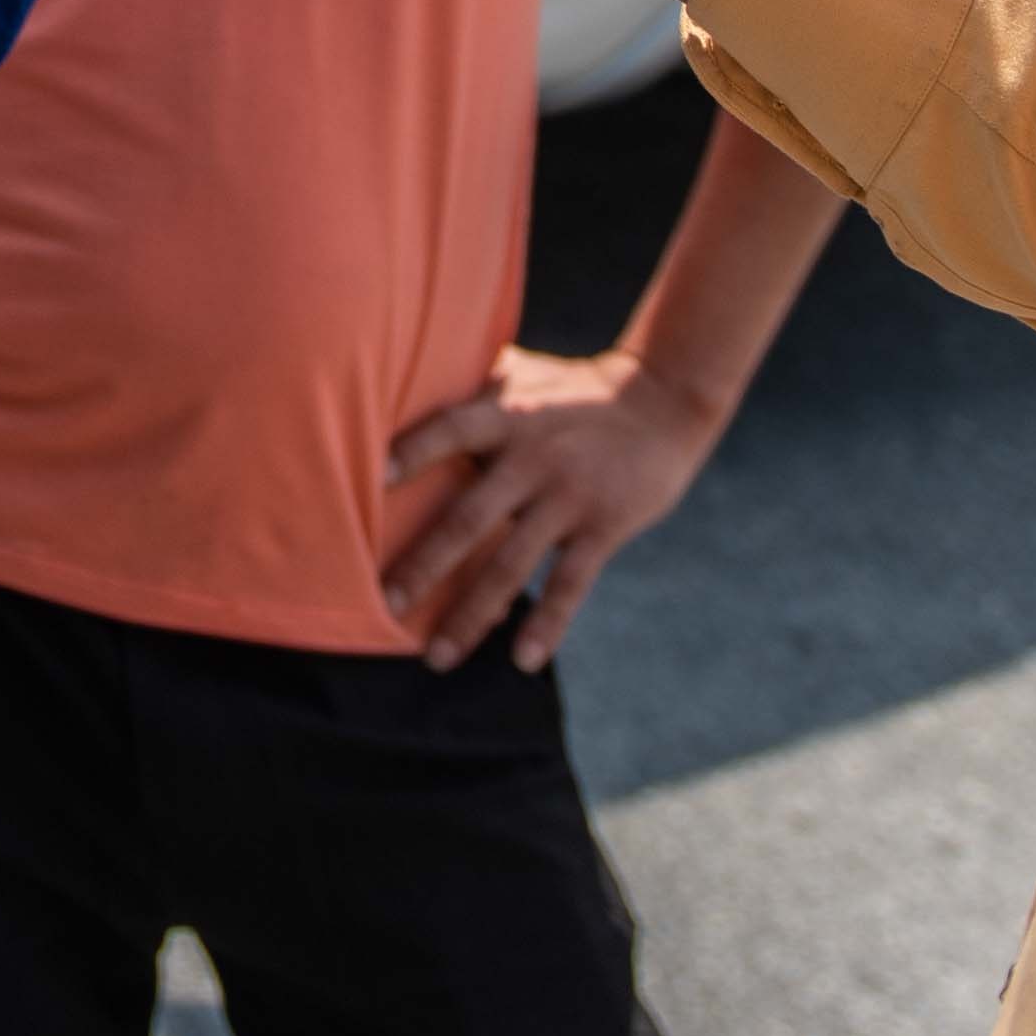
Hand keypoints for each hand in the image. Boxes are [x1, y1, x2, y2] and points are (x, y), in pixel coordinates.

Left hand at [384, 346, 734, 671]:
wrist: (664, 399)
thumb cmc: (575, 390)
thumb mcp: (523, 374)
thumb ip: (471, 389)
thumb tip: (394, 384)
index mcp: (507, 416)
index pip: (450, 430)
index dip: (412, 451)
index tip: (371, 480)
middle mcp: (533, 457)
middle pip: (469, 517)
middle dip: (423, 565)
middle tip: (384, 605)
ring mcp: (568, 495)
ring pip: (510, 563)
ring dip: (471, 614)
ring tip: (437, 658)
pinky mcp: (604, 526)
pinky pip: (570, 583)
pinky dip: (547, 624)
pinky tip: (523, 660)